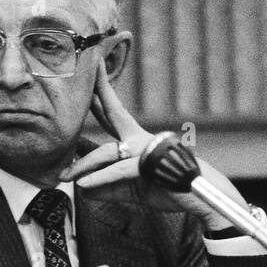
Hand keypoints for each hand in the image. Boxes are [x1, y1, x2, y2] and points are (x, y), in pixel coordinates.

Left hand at [61, 61, 247, 231]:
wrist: (202, 199)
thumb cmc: (168, 190)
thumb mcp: (130, 190)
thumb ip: (107, 187)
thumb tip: (83, 189)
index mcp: (137, 139)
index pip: (114, 112)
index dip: (102, 91)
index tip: (94, 68)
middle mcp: (140, 139)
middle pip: (113, 114)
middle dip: (96, 95)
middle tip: (78, 78)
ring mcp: (146, 150)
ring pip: (106, 152)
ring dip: (83, 166)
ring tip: (64, 177)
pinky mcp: (150, 166)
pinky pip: (118, 171)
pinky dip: (100, 179)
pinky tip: (84, 186)